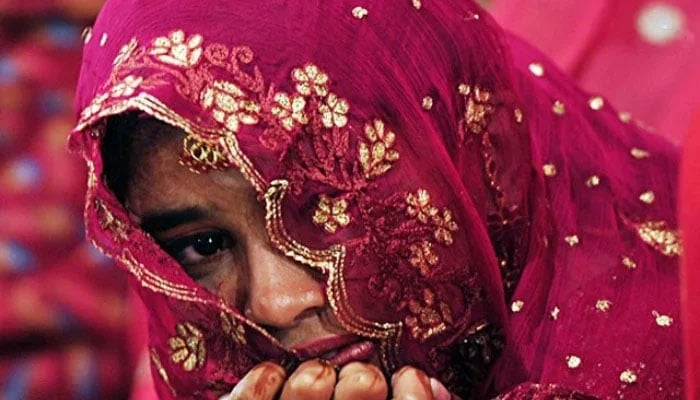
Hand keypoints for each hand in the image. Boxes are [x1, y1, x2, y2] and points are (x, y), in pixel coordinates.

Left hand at [219, 360, 455, 399]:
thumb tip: (429, 386)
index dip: (412, 391)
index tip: (408, 377)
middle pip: (363, 385)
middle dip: (363, 380)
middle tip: (360, 384)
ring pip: (311, 382)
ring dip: (316, 377)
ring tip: (317, 384)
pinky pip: (259, 387)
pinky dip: (268, 378)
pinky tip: (276, 383)